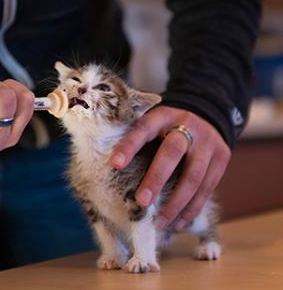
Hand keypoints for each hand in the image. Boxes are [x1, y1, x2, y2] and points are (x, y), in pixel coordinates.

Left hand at [110, 106, 230, 229]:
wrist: (207, 114)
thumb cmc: (168, 127)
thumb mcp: (153, 123)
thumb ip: (138, 140)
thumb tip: (114, 170)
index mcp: (163, 116)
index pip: (144, 129)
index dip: (129, 146)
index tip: (115, 165)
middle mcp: (187, 126)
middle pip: (173, 152)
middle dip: (156, 178)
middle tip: (142, 202)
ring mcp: (208, 142)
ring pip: (194, 176)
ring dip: (176, 203)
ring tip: (160, 223)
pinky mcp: (222, 158)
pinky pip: (207, 188)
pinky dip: (192, 208)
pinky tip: (178, 223)